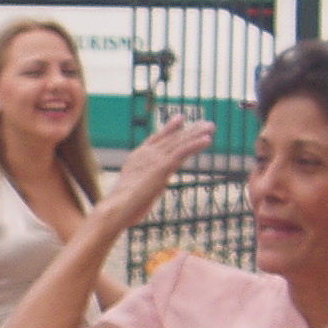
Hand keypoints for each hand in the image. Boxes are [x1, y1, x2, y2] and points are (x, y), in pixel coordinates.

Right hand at [99, 115, 214, 225]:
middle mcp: (146, 154)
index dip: (169, 128)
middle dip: (189, 130)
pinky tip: (208, 140)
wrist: (116, 207)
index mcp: (137, 158)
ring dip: (197, 133)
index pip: (156, 139)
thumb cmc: (121, 207)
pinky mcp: (162, 166)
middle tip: (205, 123)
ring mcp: (154, 159)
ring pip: (179, 142)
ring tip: (211, 127)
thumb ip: (143, 188)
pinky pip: (182, 152)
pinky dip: (195, 145)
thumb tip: (145, 196)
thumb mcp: (132, 192)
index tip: (180, 119)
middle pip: (171, 138)